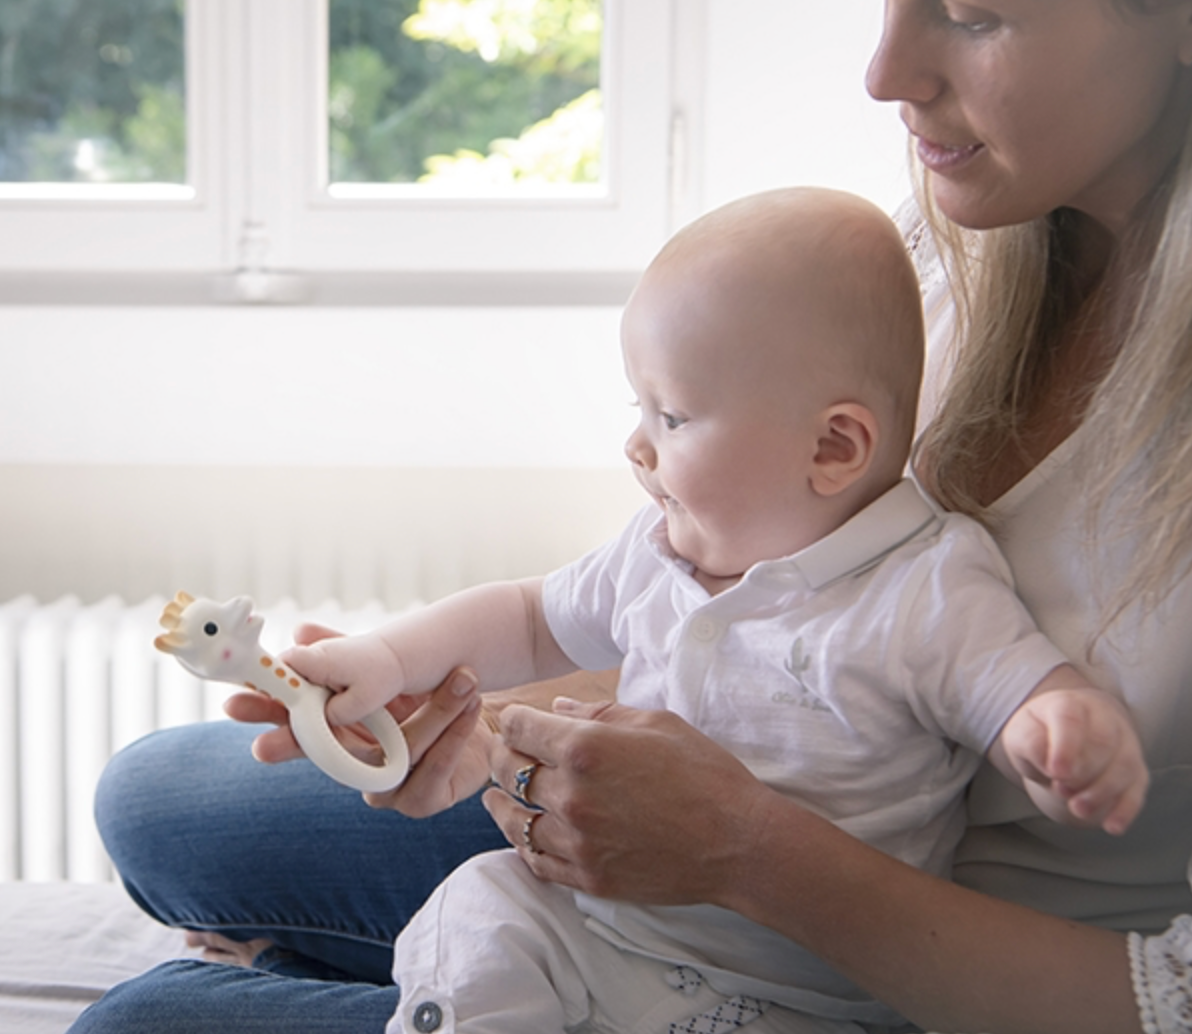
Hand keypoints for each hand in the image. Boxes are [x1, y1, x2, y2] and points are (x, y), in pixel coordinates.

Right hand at [224, 623, 492, 816]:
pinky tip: (469, 708)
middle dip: (298, 744)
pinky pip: (431, 772)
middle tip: (264, 742)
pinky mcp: (423, 800)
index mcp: (344, 729)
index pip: (296, 724)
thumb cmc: (434, 690)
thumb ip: (343, 652)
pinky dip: (453, 736)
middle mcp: (358, 763)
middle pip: (325, 756)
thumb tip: (299, 632)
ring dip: (432, 714)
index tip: (234, 701)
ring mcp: (387, 787)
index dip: (267, 713)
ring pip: (395, 755)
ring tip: (462, 678)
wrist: (488, 715)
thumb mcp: (389, 665)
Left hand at [483, 698, 766, 904]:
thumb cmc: (704, 773)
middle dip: (501, 756)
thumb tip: (557, 707)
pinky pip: (537, 860)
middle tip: (502, 753)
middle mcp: (571, 794)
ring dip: (501, 804)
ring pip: (514, 820)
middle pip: (507, 771)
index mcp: (585, 748)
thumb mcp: (657, 723)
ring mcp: (577, 840)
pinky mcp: (588, 877)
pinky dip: (525, 844)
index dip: (513, 719)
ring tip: (495, 797)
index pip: (519, 727)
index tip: (515, 720)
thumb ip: (599, 711)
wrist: (738, 841)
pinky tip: (523, 834)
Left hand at [998, 686, 1148, 834]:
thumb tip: (1048, 764)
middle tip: (1060, 788)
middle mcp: (1104, 719)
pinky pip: (1137, 789)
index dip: (1066, 746)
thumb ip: (1031, 743)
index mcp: (1069, 704)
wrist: (1066, 732)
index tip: (1056, 772)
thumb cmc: (1041, 732)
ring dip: (1103, 792)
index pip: (1071, 718)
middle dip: (1084, 771)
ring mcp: (1124, 743)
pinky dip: (1126, 809)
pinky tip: (1113, 826)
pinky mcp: (1136, 770)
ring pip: (1124, 766)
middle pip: (1103, 742)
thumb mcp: (1022, 733)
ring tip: (1078, 809)